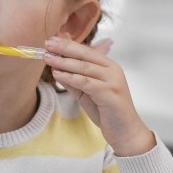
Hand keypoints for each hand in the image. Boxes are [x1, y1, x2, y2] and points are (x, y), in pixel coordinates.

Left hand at [44, 37, 154, 155]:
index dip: (68, 45)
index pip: (86, 51)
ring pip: (84, 67)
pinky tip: (58, 74)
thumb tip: (57, 69)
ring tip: (48, 58)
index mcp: (109, 66)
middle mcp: (112, 70)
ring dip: (64, 62)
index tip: (51, 40)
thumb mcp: (87, 93)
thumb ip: (74, 80)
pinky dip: (71, 77)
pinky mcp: (110, 93)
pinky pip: (86, 82)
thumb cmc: (107, 112)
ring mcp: (112, 81)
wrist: (125, 132)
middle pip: (85, 55)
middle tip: (47, 44)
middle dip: (64, 48)